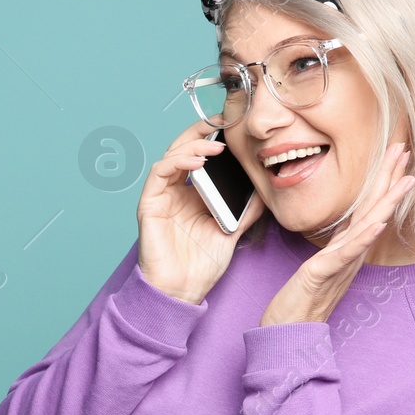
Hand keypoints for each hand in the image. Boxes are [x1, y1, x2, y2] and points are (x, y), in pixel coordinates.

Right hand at [136, 119, 266, 304]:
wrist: (183, 291)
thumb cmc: (202, 266)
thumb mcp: (233, 231)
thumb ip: (246, 210)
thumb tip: (265, 190)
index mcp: (192, 195)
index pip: (200, 157)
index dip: (211, 138)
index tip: (231, 127)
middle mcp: (174, 192)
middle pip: (183, 150)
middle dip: (200, 132)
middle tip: (221, 123)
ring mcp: (160, 197)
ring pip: (171, 156)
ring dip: (192, 146)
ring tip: (214, 147)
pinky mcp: (149, 205)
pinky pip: (159, 173)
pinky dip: (176, 162)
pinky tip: (196, 163)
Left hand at [259, 142, 414, 326]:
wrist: (289, 329)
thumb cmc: (301, 299)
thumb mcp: (320, 265)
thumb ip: (336, 247)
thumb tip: (347, 232)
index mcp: (347, 246)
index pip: (369, 207)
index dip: (383, 181)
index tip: (396, 155)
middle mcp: (350, 252)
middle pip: (374, 209)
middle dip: (390, 178)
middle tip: (405, 149)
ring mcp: (342, 263)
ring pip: (369, 227)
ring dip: (388, 202)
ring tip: (406, 179)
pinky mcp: (325, 273)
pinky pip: (348, 253)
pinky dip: (364, 237)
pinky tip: (378, 223)